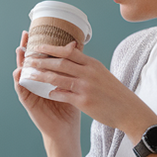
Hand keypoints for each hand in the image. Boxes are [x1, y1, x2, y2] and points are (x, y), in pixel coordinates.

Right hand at [14, 32, 80, 146]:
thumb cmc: (71, 106)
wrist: (67, 129)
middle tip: (25, 35)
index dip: (38, 44)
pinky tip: (19, 72)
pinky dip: (19, 80)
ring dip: (20, 61)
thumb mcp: (72, 82)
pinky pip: (21, 89)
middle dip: (26, 48)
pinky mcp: (28, 102)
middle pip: (29, 61)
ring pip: (23, 73)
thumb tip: (74, 44)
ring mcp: (31, 91)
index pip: (41, 57)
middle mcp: (37, 82)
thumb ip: (71, 65)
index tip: (37, 31)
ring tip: (19, 50)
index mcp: (47, 77)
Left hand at [22, 41, 156, 138]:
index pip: (69, 51)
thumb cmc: (115, 93)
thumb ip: (87, 66)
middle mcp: (89, 73)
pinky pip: (63, 95)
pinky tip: (46, 92)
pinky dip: (53, 92)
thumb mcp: (102, 74)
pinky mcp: (84, 101)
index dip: (52, 48)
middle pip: (60, 62)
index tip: (39, 46)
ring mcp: (86, 87)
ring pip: (58, 78)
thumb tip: (74, 56)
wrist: (129, 110)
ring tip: (30, 74)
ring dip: (42, 75)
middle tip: (28, 59)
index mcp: (93, 64)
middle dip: (42, 60)